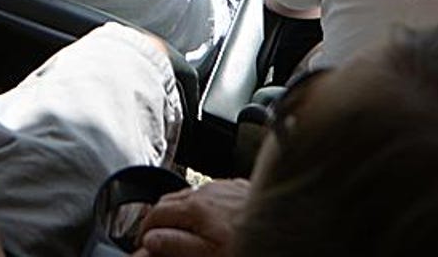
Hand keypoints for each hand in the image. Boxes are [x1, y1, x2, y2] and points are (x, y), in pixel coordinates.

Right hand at [134, 180, 248, 256]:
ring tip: (180, 228)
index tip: (144, 243)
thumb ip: (177, 245)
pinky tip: (210, 218)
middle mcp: (208, 191)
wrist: (294, 223)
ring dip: (179, 209)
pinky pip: (211, 192)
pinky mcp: (241, 188)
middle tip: (156, 236)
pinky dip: (201, 204)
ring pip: (190, 194)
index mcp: (195, 207)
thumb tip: (150, 240)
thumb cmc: (253, 245)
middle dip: (158, 217)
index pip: (155, 213)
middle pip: (169, 199)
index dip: (144, 230)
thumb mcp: (210, 254)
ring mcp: (225, 186)